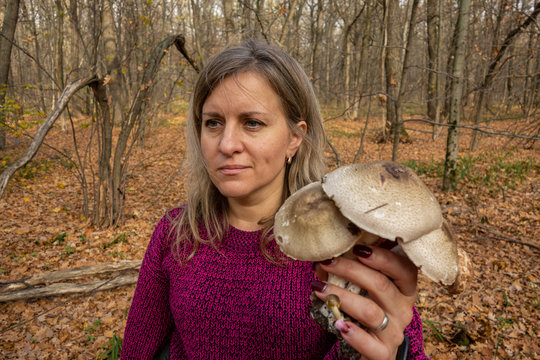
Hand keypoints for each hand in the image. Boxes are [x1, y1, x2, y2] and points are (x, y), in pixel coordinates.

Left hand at [312, 244, 417, 359]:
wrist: (372, 350)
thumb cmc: (366, 312)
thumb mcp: (365, 291)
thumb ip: (352, 274)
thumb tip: (325, 257)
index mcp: (404, 290)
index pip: (404, 269)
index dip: (382, 257)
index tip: (357, 248)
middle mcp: (403, 310)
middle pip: (381, 285)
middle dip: (350, 270)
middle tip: (326, 262)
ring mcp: (394, 332)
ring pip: (370, 311)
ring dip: (342, 297)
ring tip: (319, 289)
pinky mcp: (383, 353)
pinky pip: (368, 343)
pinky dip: (352, 333)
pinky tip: (337, 323)